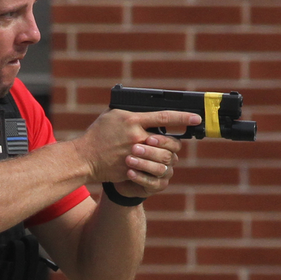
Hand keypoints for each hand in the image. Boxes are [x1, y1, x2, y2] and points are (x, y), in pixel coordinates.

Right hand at [79, 109, 197, 199]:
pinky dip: (152, 167)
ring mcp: (134, 155)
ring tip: (166, 154)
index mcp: (132, 121)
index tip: (196, 118)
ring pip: (162, 157)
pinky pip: (150, 169)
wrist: (84, 158)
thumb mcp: (112, 116)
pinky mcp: (132, 169)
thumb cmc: (97, 135)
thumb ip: (130, 113)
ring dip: (166, 156)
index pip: (164, 117)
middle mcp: (136, 137)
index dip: (183, 117)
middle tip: (180, 141)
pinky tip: (152, 165)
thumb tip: (147, 110)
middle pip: (168, 141)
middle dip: (176, 142)